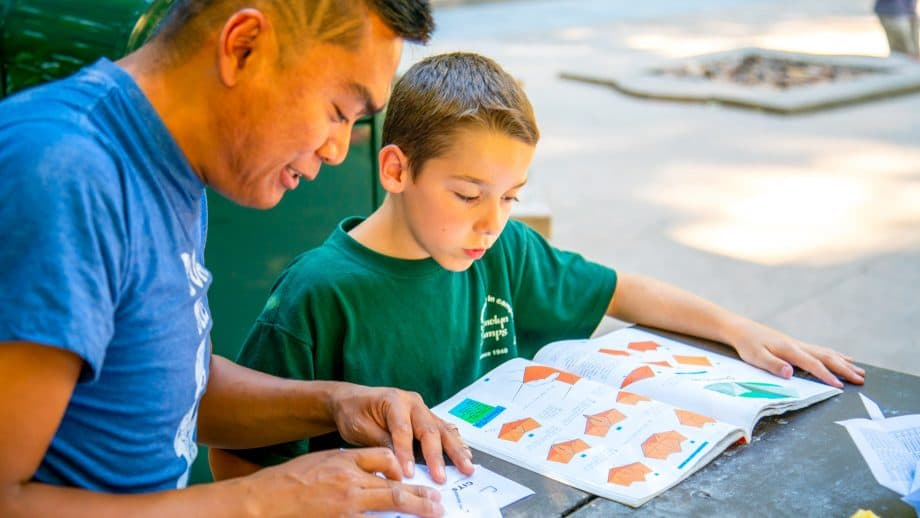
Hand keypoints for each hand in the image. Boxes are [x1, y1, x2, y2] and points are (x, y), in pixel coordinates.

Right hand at [247, 447, 443, 516]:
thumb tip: (382, 470)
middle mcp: (349, 485)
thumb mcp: (323, 461)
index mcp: (345, 463)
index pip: (386, 460)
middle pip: (394, 490)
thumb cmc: (289, 481)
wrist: (261, 502)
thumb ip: (352, 463)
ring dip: (412, 513)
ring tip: (430, 514)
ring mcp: (345, 509)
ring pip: (388, 510)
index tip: (414, 478)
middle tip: (438, 504)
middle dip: (420, 498)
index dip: (403, 469)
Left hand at [328, 383, 473, 482]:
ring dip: (455, 450)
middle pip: (428, 430)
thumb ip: (382, 442)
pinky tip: (466, 455)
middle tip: (440, 477)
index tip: (408, 474)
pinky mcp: (426, 418)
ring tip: (466, 466)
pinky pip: (444, 430)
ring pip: (442, 430)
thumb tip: (398, 464)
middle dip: (436, 456)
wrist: (351, 400)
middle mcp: (413, 402)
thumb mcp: (361, 428)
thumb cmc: (354, 412)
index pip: (403, 430)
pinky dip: (455, 443)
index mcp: (395, 400)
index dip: (405, 453)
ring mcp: (422, 409)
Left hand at [730, 321, 864, 387]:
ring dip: (844, 363)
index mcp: (789, 350)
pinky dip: (835, 355)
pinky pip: (820, 350)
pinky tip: (843, 358)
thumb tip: (790, 373)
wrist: (740, 329)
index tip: (841, 386)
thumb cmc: (747, 344)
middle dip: (845, 369)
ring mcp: (798, 344)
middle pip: (826, 357)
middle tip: (862, 379)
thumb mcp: (755, 357)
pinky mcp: (796, 344)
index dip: (827, 375)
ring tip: (860, 371)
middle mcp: (798, 346)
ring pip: (826, 353)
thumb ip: (773, 365)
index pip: (813, 364)